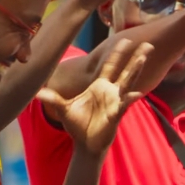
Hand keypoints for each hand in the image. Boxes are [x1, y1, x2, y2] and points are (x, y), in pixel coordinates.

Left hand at [38, 39, 149, 154]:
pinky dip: (130, 99)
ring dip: (136, 70)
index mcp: (99, 86)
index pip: (110, 65)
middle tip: (148, 44)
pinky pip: (124, 104)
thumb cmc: (77, 125)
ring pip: (128, 83)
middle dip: (135, 57)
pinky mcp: (116, 114)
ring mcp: (115, 102)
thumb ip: (52, 98)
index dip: (117, 53)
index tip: (126, 39)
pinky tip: (138, 93)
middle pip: (125, 71)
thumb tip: (36, 92)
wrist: (85, 144)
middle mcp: (111, 92)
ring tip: (144, 57)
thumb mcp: (63, 108)